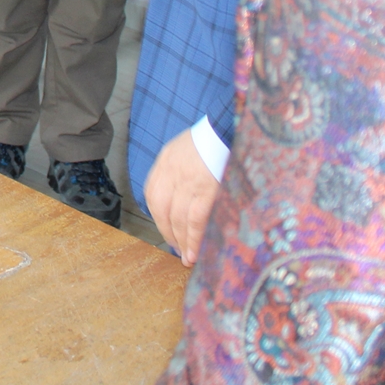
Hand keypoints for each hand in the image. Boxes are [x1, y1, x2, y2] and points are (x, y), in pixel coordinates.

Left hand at [144, 128, 221, 266]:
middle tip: (178, 250)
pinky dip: (194, 238)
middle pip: (162, 209)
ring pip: (178, 217)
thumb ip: (181, 170)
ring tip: (188, 257)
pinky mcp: (207, 188)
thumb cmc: (215, 139)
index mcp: (166, 160)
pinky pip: (196, 219)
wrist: (232, 126)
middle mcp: (172, 171)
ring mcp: (188, 180)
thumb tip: (184, 199)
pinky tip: (196, 251)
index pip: (152, 194)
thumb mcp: (188, 148)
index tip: (167, 231)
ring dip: (182, 241)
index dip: (159, 217)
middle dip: (169, 233)